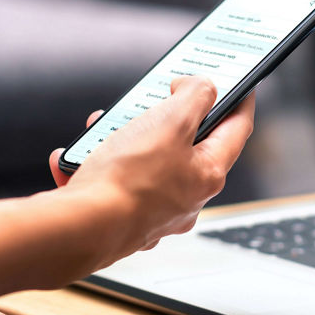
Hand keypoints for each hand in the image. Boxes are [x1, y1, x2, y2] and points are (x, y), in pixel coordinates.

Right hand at [46, 76, 254, 275]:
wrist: (80, 230)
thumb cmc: (128, 181)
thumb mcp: (171, 121)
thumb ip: (195, 95)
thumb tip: (199, 87)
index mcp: (208, 175)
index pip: (237, 130)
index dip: (240, 102)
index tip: (242, 85)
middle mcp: (185, 198)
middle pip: (185, 145)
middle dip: (163, 118)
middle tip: (153, 100)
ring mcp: (152, 213)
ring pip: (142, 162)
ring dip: (120, 139)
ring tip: (101, 129)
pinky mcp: (120, 220)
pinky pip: (108, 182)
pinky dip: (92, 166)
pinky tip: (72, 160)